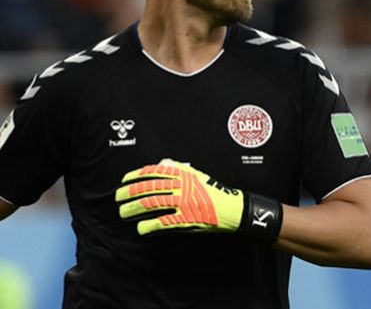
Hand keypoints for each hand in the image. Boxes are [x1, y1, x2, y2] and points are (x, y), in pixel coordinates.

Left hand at [115, 159, 282, 239]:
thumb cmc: (214, 191)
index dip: (136, 176)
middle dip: (129, 193)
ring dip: (134, 209)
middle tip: (118, 198)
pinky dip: (149, 225)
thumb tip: (162, 162)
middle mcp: (181, 187)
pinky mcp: (185, 219)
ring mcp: (182, 203)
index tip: (124, 180)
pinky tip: (140, 228)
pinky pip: (162, 222)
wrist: (231, 209)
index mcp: (183, 175)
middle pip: (148, 188)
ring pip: (151, 204)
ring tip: (123, 213)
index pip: (154, 172)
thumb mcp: (198, 174)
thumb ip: (179, 167)